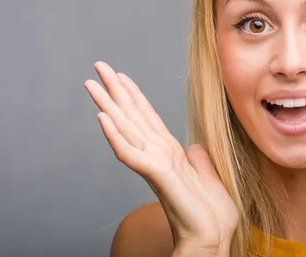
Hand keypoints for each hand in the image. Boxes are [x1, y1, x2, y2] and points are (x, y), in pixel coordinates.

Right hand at [84, 61, 237, 250]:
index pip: (147, 117)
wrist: (213, 238)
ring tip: (91, 84)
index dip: (134, 95)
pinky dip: (115, 136)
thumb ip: (198, 160)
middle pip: (131, 116)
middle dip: (115, 90)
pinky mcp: (156, 176)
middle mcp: (158, 154)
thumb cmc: (209, 214)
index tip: (122, 76)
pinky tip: (102, 117)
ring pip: (125, 128)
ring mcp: (154, 164)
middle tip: (98, 66)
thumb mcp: (209, 177)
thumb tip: (194, 146)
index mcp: (169, 153)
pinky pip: (130, 153)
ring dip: (107, 105)